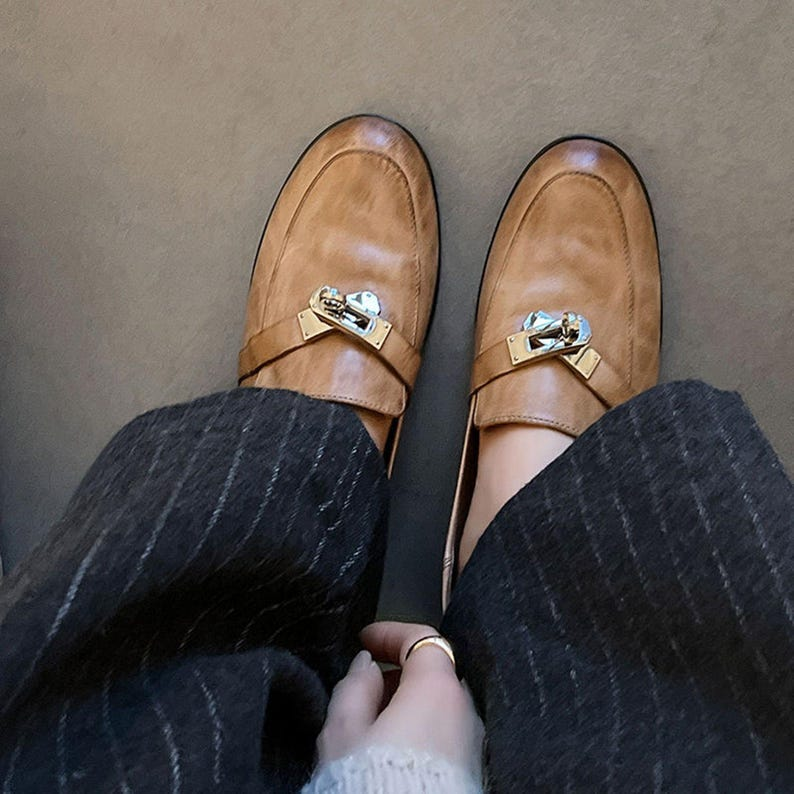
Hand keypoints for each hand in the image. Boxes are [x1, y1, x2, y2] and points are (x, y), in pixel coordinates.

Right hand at [316, 621, 483, 779]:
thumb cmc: (373, 785)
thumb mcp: (343, 731)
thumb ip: (354, 687)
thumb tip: (365, 667)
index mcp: (435, 687)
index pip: (421, 636)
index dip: (390, 632)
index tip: (366, 639)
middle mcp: (463, 709)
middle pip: (434, 671)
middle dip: (399, 672)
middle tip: (366, 684)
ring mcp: (472, 742)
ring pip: (441, 705)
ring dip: (410, 703)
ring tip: (375, 724)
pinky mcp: (471, 770)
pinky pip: (446, 734)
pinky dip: (423, 729)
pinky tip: (396, 750)